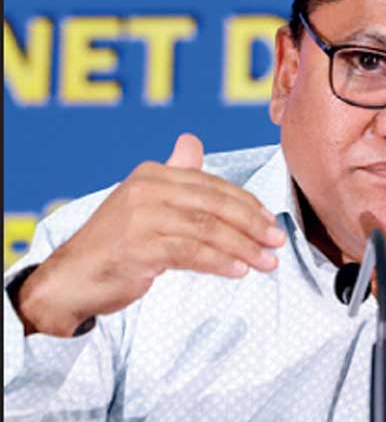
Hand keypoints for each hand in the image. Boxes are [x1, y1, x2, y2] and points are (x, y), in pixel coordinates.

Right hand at [15, 133, 285, 336]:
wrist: (71, 280)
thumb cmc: (117, 244)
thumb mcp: (144, 202)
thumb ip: (173, 174)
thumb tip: (191, 142)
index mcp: (152, 174)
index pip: (213, 185)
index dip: (247, 204)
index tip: (270, 221)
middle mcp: (147, 189)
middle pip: (215, 205)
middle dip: (253, 224)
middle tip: (277, 241)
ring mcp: (141, 217)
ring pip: (208, 229)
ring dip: (244, 247)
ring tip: (267, 263)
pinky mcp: (139, 247)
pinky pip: (192, 253)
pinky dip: (220, 262)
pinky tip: (239, 271)